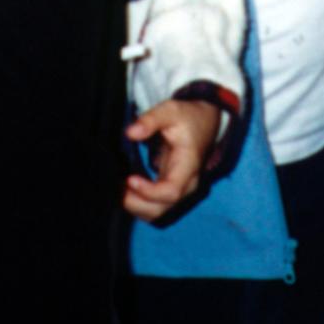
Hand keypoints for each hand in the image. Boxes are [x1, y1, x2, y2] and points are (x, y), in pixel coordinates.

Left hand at [122, 99, 220, 221]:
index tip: (130, 179)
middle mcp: (187, 183)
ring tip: (120, 189)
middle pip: (162, 208)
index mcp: (188, 165)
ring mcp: (180, 189)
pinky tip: (127, 191)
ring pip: (157, 212)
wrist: (205, 121)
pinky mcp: (171, 189)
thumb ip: (151, 120)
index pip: (171, 191)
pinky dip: (139, 204)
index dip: (149, 192)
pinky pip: (155, 207)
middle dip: (136, 203)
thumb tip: (130, 133)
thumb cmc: (188, 117)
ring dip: (136, 206)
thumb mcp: (171, 111)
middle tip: (118, 187)